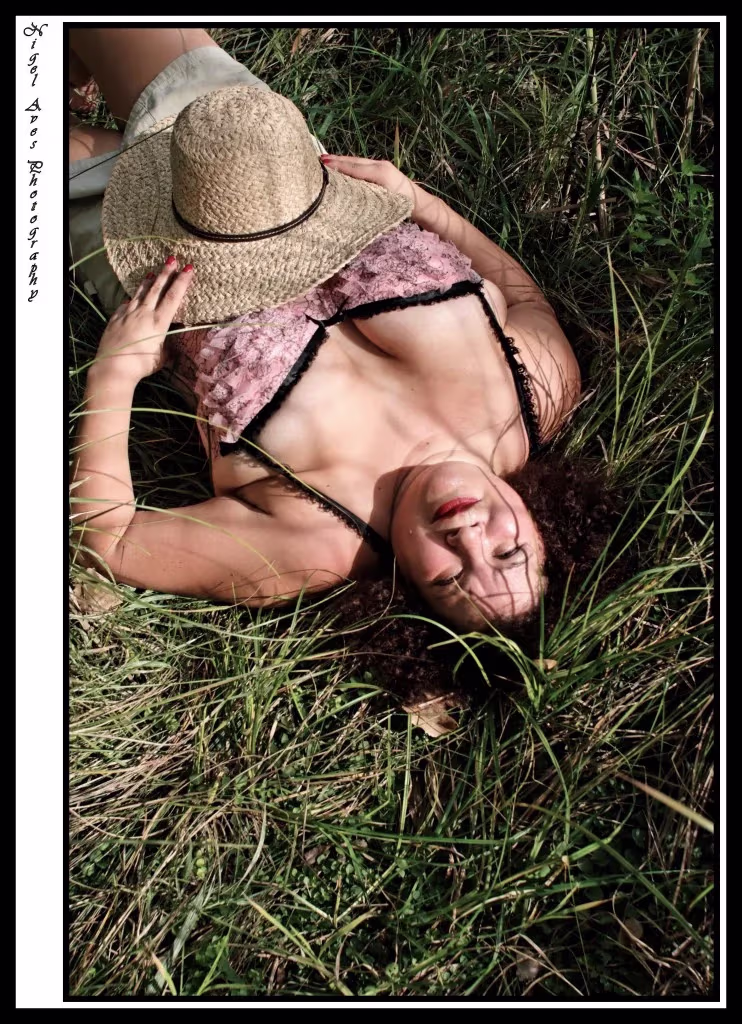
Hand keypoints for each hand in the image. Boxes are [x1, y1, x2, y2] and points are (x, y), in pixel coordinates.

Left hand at [92, 258, 194, 382]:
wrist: (113, 367)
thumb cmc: (141, 365)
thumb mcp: (160, 359)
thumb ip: (165, 349)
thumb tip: (168, 346)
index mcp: (159, 322)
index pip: (173, 297)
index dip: (182, 282)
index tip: (188, 268)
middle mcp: (144, 314)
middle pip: (157, 289)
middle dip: (166, 273)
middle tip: (172, 259)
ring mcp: (128, 314)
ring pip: (140, 294)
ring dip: (148, 283)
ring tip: (152, 273)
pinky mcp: (116, 319)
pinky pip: (125, 305)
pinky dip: (131, 300)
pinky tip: (132, 298)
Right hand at [321, 154, 418, 211]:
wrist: (419, 202)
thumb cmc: (402, 206)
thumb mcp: (385, 203)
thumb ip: (367, 194)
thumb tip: (349, 189)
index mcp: (381, 173)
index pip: (356, 168)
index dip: (339, 166)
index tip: (324, 164)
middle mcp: (380, 165)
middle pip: (354, 161)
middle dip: (336, 160)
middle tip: (319, 161)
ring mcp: (380, 165)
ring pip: (356, 162)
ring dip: (341, 161)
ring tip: (325, 161)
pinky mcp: (380, 168)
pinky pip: (361, 165)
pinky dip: (349, 165)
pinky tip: (339, 166)